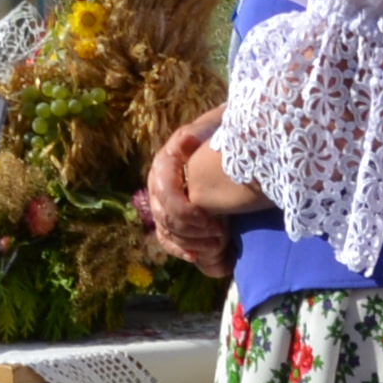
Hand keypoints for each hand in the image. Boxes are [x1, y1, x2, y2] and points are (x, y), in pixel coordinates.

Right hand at [137, 111, 245, 278]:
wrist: (225, 146)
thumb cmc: (222, 135)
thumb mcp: (216, 127)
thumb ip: (203, 130)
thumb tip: (188, 137)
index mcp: (165, 162)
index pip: (165, 192)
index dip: (185, 211)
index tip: (211, 221)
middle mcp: (157, 182)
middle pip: (165, 214)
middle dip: (191, 229)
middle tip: (220, 234)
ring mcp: (161, 201)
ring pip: (166, 228)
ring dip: (191, 240)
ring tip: (219, 244)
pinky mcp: (168, 215)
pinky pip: (167, 237)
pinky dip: (180, 248)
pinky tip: (194, 256)